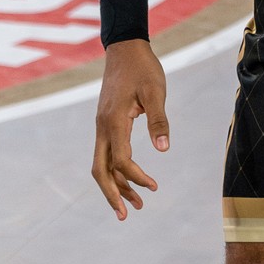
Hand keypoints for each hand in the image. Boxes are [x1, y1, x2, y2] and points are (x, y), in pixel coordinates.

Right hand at [90, 40, 171, 219]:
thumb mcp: (156, 91)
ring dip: (116, 186)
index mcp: (114, 121)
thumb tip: (163, 149)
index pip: (121, 161)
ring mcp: (102, 126)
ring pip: (102, 164)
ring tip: (135, 206)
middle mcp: (103, 127)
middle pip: (100, 170)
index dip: (137, 178)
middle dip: (112, 195)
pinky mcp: (106, 124)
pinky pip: (107, 154)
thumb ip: (159, 120)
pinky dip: (116, 171)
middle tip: (126, 216)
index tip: (155, 187)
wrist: (124, 47)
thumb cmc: (143, 68)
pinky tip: (130, 180)